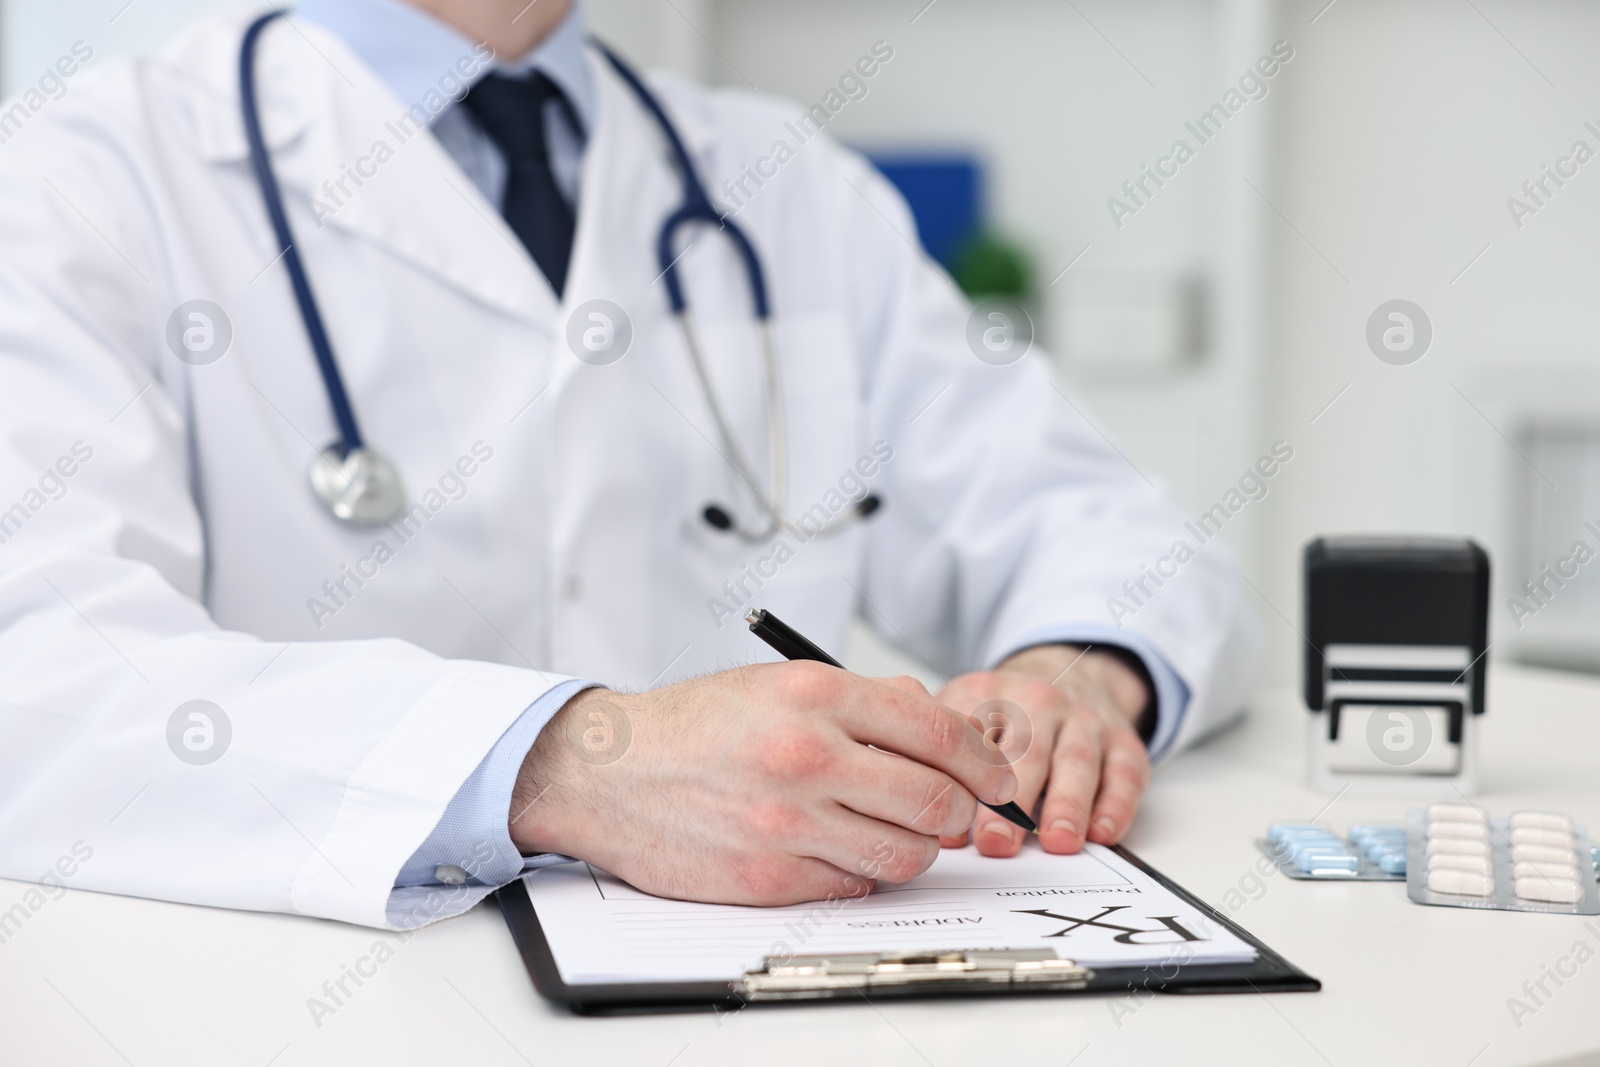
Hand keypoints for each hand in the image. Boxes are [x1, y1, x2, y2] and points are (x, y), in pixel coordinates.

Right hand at [507, 663, 1018, 905]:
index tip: (996, 776)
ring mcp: (786, 822)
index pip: (938, 733)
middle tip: (958, 811)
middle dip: (962, 811)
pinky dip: (863, 872)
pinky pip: (854, 885)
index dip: (984, 761)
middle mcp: (805, 756)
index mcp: (815, 696)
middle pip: (935, 801)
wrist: (605, 772)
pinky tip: (842, 850)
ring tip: (899, 833)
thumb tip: (940, 727)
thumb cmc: (696, 724)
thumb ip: (864, 700)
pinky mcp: (766, 878)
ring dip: (918, 849)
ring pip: (905, 854)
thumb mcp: (780, 684)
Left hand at [933, 645, 1150, 857]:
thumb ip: (940, 754)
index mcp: (990, 694)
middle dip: (1011, 801)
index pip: (973, 738)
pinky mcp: (1124, 741)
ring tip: (1058, 841)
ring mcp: (1084, 720)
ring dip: (1067, 803)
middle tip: (996, 843)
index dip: (960, 782)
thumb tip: (914, 815)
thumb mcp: (966, 710)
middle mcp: (1039, 702)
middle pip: (1025, 751)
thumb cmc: (1010, 713)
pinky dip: (1116, 804)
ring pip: (1076, 760)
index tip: (948, 828)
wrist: (1075, 671)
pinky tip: (1103, 833)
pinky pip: (1124, 772)